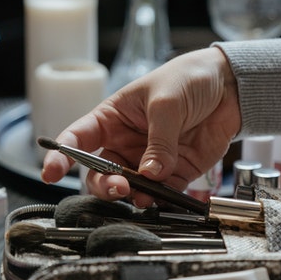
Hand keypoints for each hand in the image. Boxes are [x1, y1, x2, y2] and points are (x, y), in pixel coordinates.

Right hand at [41, 46, 241, 206]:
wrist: (229, 87)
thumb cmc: (189, 78)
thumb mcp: (168, 102)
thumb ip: (159, 140)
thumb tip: (150, 173)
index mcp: (112, 117)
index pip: (78, 137)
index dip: (60, 155)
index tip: (51, 172)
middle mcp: (124, 142)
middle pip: (100, 172)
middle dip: (104, 184)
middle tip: (119, 187)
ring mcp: (147, 160)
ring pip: (128, 188)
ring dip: (132, 196)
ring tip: (144, 195)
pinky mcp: (173, 174)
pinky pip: (160, 194)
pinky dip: (159, 201)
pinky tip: (162, 199)